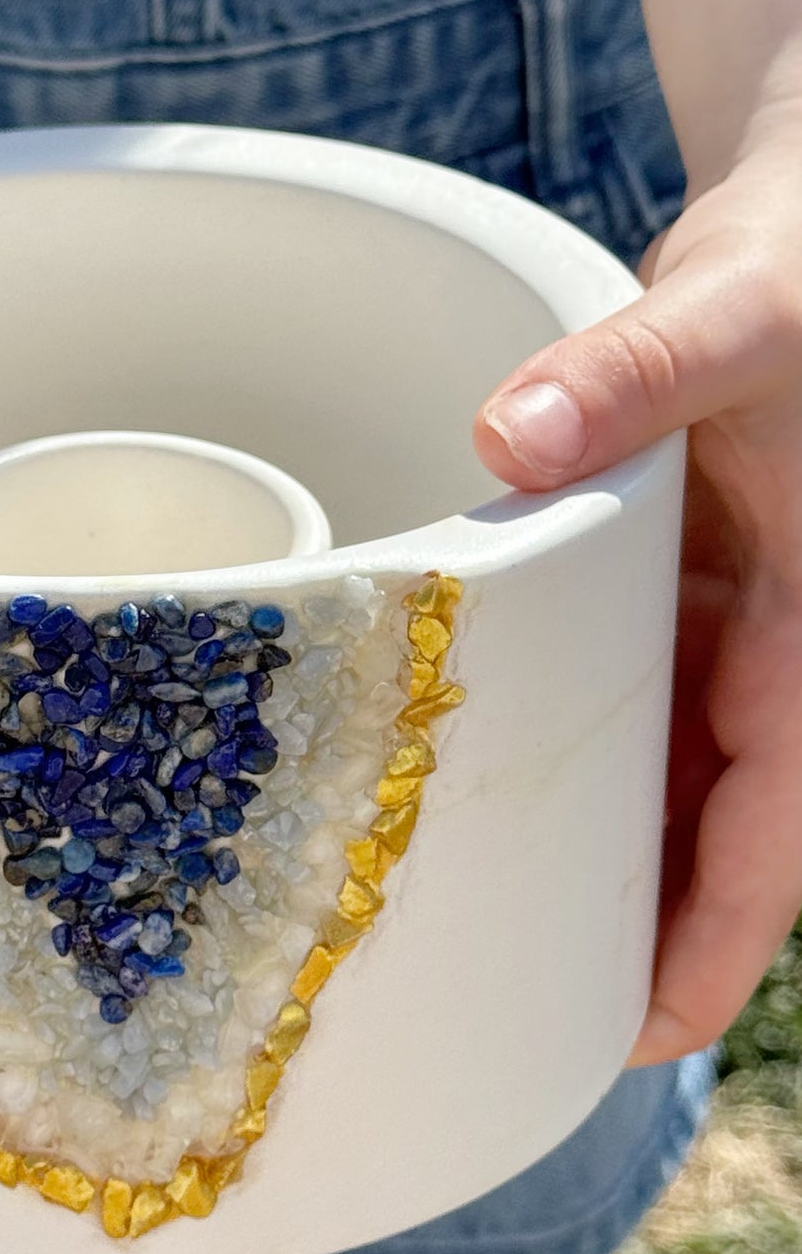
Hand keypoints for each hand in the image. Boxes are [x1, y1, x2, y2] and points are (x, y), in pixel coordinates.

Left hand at [474, 142, 801, 1064]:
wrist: (795, 224)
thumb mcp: (742, 314)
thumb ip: (641, 372)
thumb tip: (512, 435)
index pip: (775, 819)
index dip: (710, 937)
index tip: (633, 1029)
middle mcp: (780, 636)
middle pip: (706, 817)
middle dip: (631, 911)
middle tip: (510, 994)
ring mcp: (719, 611)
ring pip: (659, 758)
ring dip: (592, 830)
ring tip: (482, 907)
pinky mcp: (665, 572)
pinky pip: (624, 678)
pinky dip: (570, 725)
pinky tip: (492, 760)